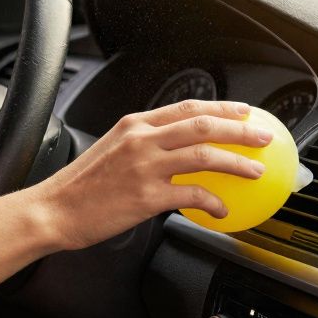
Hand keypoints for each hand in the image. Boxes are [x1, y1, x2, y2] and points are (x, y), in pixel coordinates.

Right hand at [31, 100, 272, 250]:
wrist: (53, 210)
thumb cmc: (80, 187)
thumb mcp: (111, 150)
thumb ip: (142, 145)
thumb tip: (175, 151)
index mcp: (134, 125)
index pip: (187, 108)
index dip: (221, 107)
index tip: (244, 111)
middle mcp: (142, 139)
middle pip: (204, 124)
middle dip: (241, 128)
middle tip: (263, 136)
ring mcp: (145, 166)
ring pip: (205, 155)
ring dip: (238, 163)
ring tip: (256, 171)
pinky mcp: (146, 196)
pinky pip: (192, 195)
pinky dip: (213, 202)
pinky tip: (222, 209)